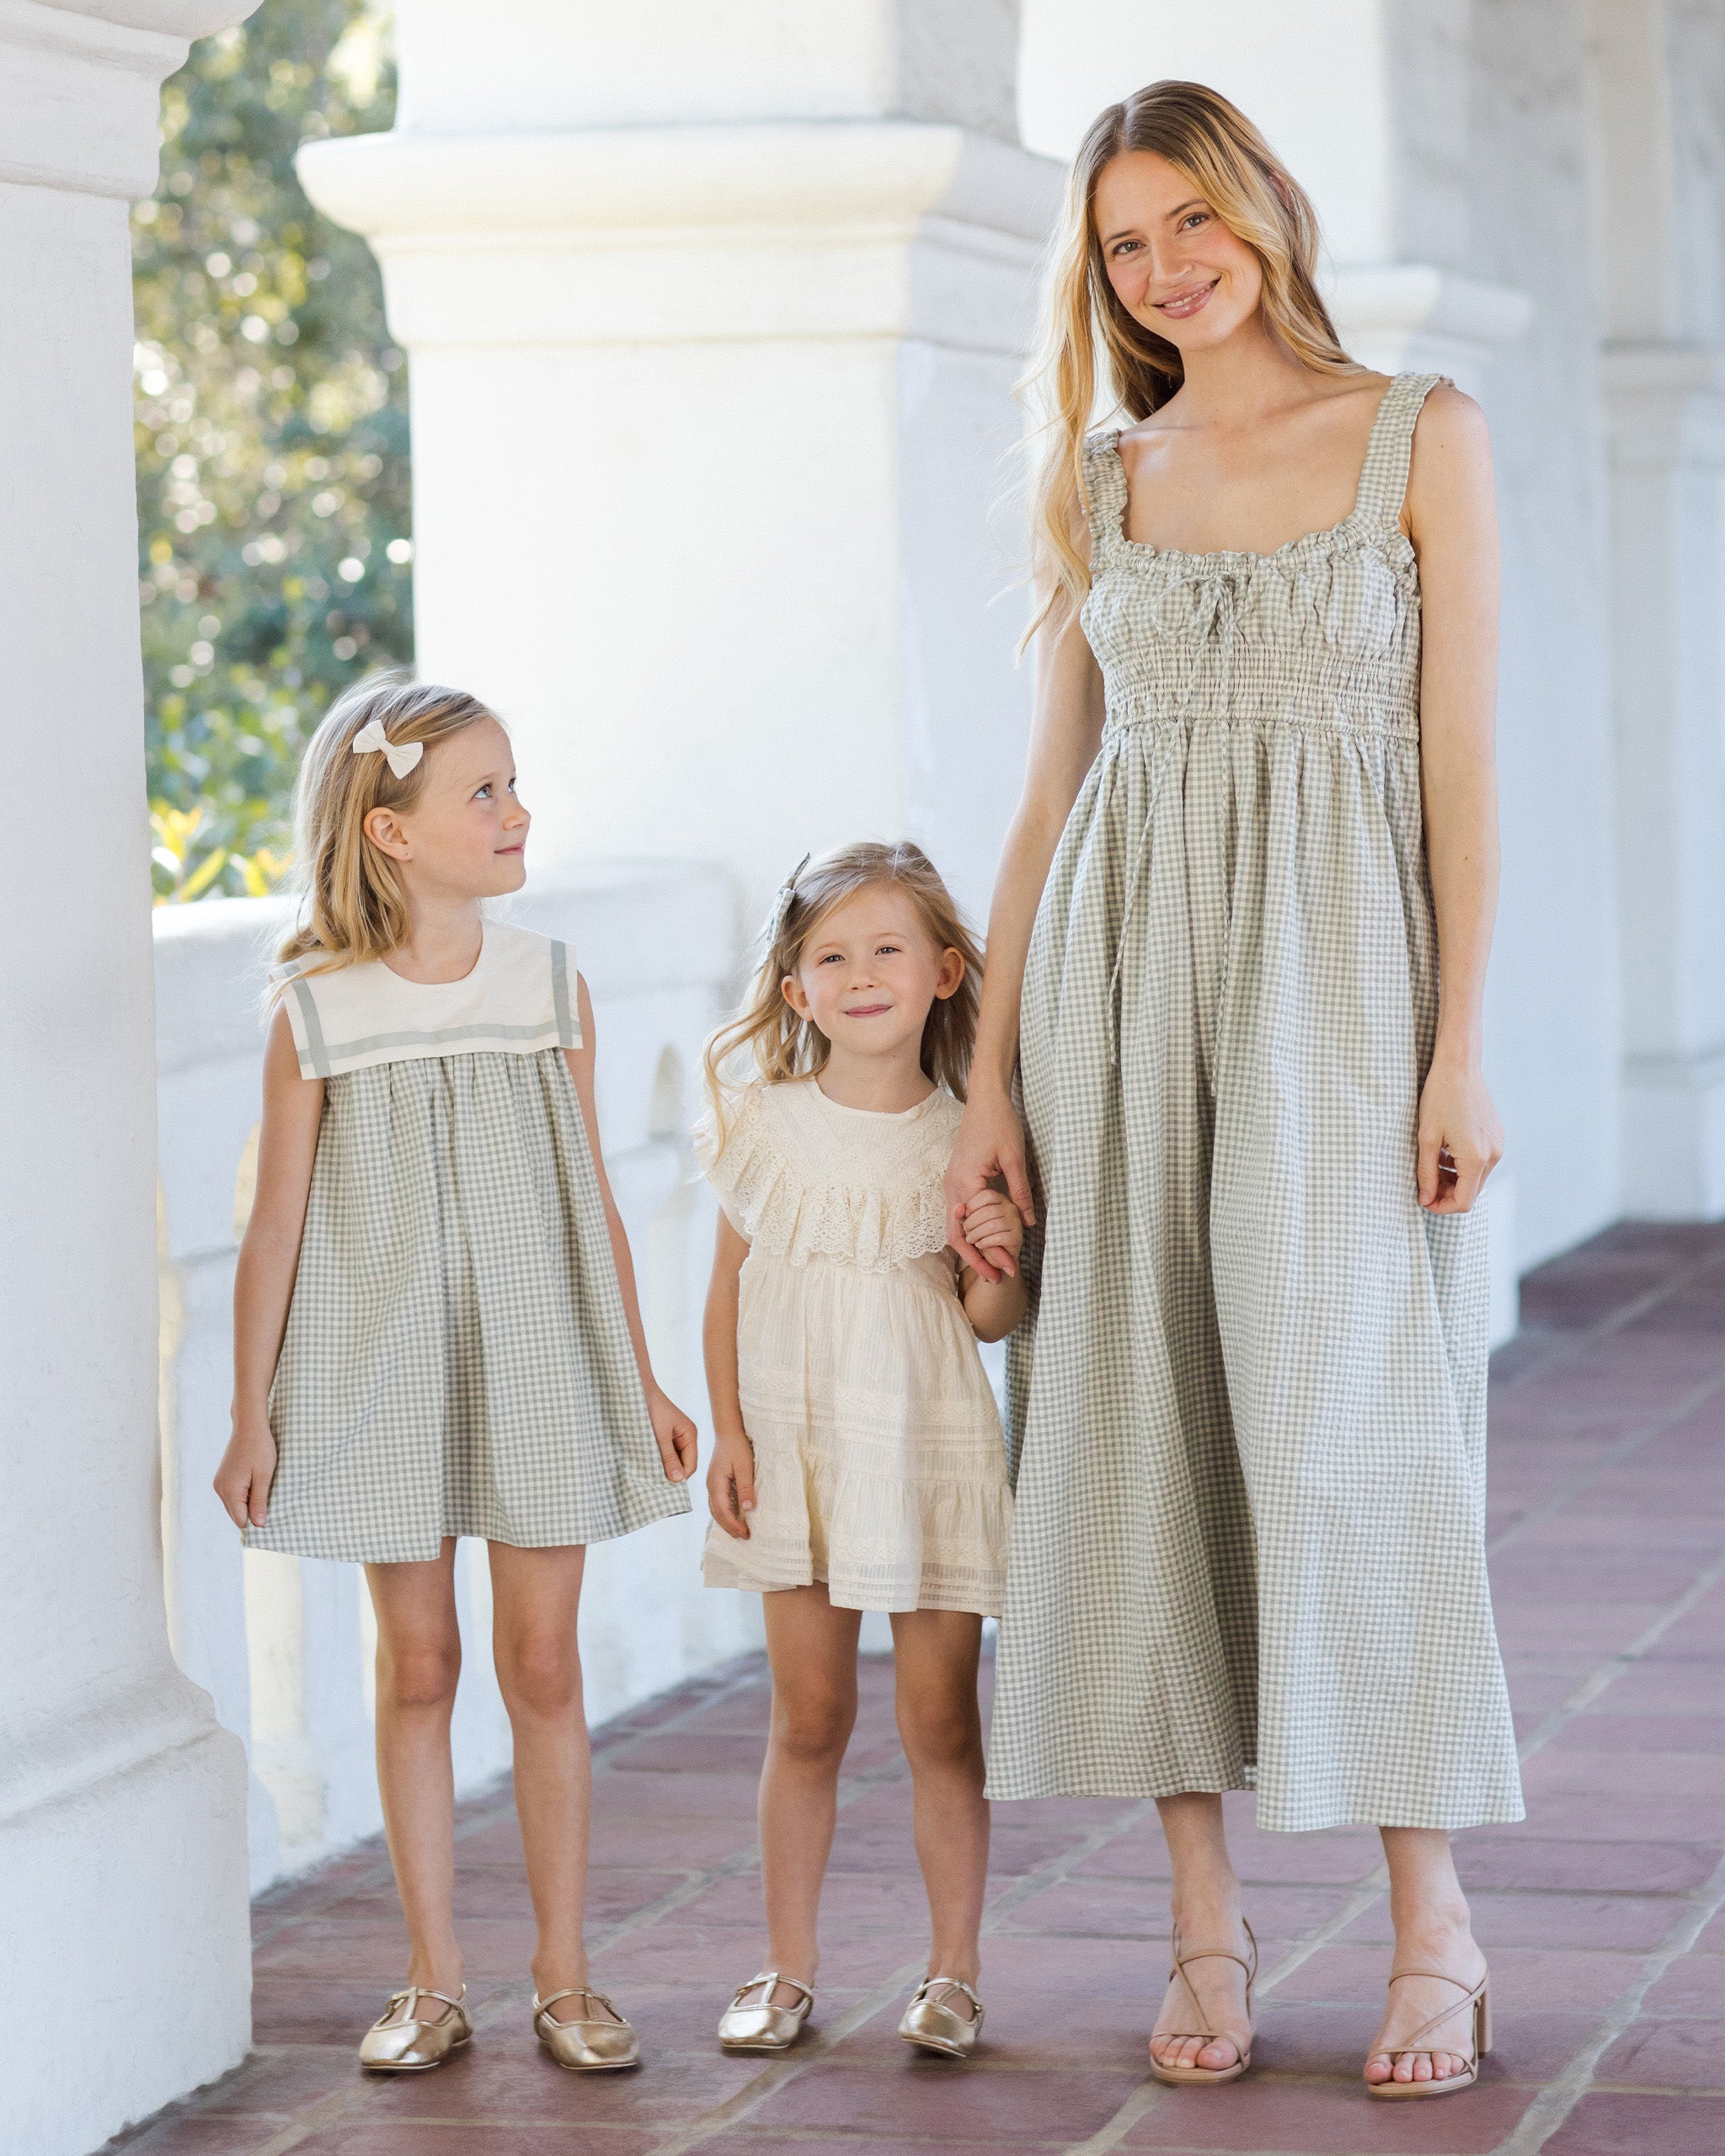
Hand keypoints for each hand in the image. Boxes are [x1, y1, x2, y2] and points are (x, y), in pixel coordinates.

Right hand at [213, 1416, 276, 1529]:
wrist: (249, 1426)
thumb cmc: (260, 1449)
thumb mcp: (264, 1476)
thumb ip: (260, 1502)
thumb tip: (259, 1525)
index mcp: (230, 1491)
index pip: (241, 1520)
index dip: (256, 1521)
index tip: (270, 1514)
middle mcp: (220, 1489)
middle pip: (236, 1515)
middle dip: (251, 1513)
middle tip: (269, 1502)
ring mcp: (219, 1483)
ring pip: (234, 1505)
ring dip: (247, 1503)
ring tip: (262, 1489)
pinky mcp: (222, 1477)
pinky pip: (232, 1495)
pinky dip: (243, 1495)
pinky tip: (254, 1484)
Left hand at [647, 1387, 698, 1481]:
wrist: (636, 1391)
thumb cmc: (651, 1408)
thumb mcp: (660, 1435)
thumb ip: (669, 1457)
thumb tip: (678, 1479)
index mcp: (690, 1434)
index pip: (691, 1464)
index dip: (679, 1476)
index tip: (663, 1484)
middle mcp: (684, 1437)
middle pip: (682, 1464)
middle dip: (671, 1472)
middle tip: (654, 1479)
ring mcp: (674, 1437)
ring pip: (672, 1460)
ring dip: (662, 1466)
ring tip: (648, 1470)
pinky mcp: (662, 1437)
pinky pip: (663, 1454)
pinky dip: (656, 1459)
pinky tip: (646, 1461)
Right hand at [706, 1431, 755, 1538]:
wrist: (728, 1432)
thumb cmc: (737, 1447)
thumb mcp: (745, 1467)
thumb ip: (745, 1488)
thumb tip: (747, 1509)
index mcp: (716, 1484)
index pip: (723, 1511)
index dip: (734, 1525)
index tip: (745, 1533)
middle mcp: (711, 1487)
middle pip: (717, 1514)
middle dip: (729, 1527)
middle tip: (744, 1537)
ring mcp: (712, 1484)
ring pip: (716, 1509)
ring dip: (727, 1522)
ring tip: (739, 1531)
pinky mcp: (717, 1482)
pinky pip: (719, 1502)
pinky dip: (726, 1513)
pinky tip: (735, 1516)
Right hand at [945, 1085, 1033, 1282]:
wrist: (985, 1100)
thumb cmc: (1000, 1124)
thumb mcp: (1015, 1159)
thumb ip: (1020, 1192)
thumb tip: (1028, 1223)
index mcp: (966, 1183)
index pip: (976, 1229)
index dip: (992, 1253)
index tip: (1009, 1268)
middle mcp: (953, 1187)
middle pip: (956, 1235)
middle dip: (976, 1260)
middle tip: (997, 1278)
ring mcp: (951, 1183)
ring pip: (955, 1227)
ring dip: (972, 1248)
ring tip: (992, 1266)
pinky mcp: (956, 1180)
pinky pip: (958, 1214)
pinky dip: (970, 1232)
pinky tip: (985, 1241)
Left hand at [962, 1188, 1023, 1269]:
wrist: (995, 1254)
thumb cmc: (981, 1233)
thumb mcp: (969, 1220)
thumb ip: (962, 1213)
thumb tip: (958, 1208)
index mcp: (1000, 1198)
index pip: (986, 1195)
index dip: (972, 1206)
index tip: (965, 1217)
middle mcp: (1010, 1208)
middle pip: (988, 1211)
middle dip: (971, 1223)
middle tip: (966, 1232)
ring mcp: (1015, 1222)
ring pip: (992, 1226)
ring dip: (976, 1234)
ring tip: (971, 1239)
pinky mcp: (1016, 1237)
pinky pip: (999, 1238)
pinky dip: (985, 1242)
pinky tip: (980, 1244)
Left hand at [1417, 1051, 1502, 1213]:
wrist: (1459, 1066)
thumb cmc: (1439, 1098)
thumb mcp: (1426, 1138)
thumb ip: (1426, 1173)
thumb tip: (1426, 1199)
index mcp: (1476, 1158)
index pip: (1463, 1202)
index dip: (1442, 1206)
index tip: (1423, 1199)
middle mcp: (1492, 1155)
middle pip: (1471, 1191)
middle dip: (1447, 1193)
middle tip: (1424, 1184)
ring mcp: (1497, 1144)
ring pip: (1475, 1177)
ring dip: (1454, 1178)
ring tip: (1431, 1163)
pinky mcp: (1496, 1136)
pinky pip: (1480, 1161)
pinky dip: (1462, 1164)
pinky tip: (1444, 1150)